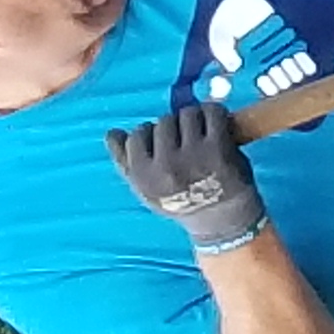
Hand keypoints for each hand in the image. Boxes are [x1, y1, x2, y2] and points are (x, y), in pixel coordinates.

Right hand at [110, 103, 267, 254]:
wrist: (221, 221)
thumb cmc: (182, 202)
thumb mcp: (146, 190)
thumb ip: (126, 162)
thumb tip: (112, 132)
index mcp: (143, 177)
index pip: (134, 136)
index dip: (150, 135)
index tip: (162, 144)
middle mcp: (165, 166)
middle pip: (162, 122)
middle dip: (173, 126)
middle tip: (185, 139)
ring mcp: (192, 156)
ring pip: (186, 114)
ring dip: (194, 117)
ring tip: (201, 132)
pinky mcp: (218, 147)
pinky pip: (212, 112)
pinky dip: (215, 113)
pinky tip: (216, 124)